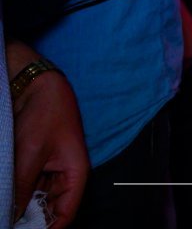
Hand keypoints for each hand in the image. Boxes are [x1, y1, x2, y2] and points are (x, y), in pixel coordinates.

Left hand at [8, 41, 87, 226]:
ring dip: (19, 207)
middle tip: (7, 222)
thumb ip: (20, 188)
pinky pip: (26, 188)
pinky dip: (15, 194)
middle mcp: (64, 176)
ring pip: (34, 201)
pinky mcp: (34, 166)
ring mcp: (48, 171)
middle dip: (29, 220)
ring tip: (5, 210)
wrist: (35, 86)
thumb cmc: (45, 114)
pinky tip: (5, 198)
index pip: (64, 215)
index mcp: (76, 174)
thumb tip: (10, 217)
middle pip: (48, 211)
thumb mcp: (29, 154)